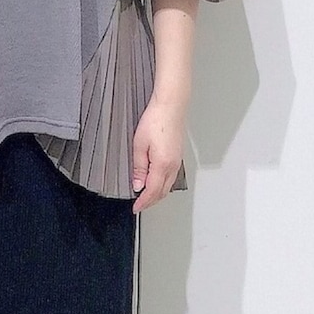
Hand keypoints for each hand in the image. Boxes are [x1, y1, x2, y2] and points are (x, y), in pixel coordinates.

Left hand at [131, 93, 185, 212]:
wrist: (171, 106)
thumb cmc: (155, 120)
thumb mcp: (139, 144)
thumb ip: (139, 167)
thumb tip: (138, 184)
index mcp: (162, 165)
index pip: (152, 191)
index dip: (143, 202)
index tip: (135, 208)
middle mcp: (173, 166)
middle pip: (162, 192)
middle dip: (151, 201)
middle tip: (139, 205)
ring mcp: (177, 161)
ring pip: (168, 185)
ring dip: (157, 194)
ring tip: (146, 197)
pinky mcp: (178, 156)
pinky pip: (171, 177)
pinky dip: (163, 185)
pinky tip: (156, 182)